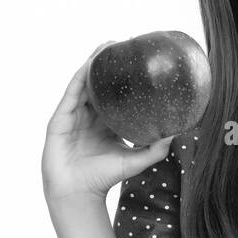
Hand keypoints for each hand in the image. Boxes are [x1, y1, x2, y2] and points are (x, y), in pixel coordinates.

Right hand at [42, 41, 176, 203]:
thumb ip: (156, 148)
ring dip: (94, 63)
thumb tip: (177, 132)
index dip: (124, 79)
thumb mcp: (137, 160)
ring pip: (84, 83)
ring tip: (107, 45)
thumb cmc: (105, 178)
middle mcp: (89, 116)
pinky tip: (90, 63)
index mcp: (106, 123)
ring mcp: (73, 115)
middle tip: (124, 44)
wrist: (79, 193)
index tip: (138, 61)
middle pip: (99, 84)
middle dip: (109, 64)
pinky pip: (72, 93)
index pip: (115, 96)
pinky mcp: (60, 119)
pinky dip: (81, 76)